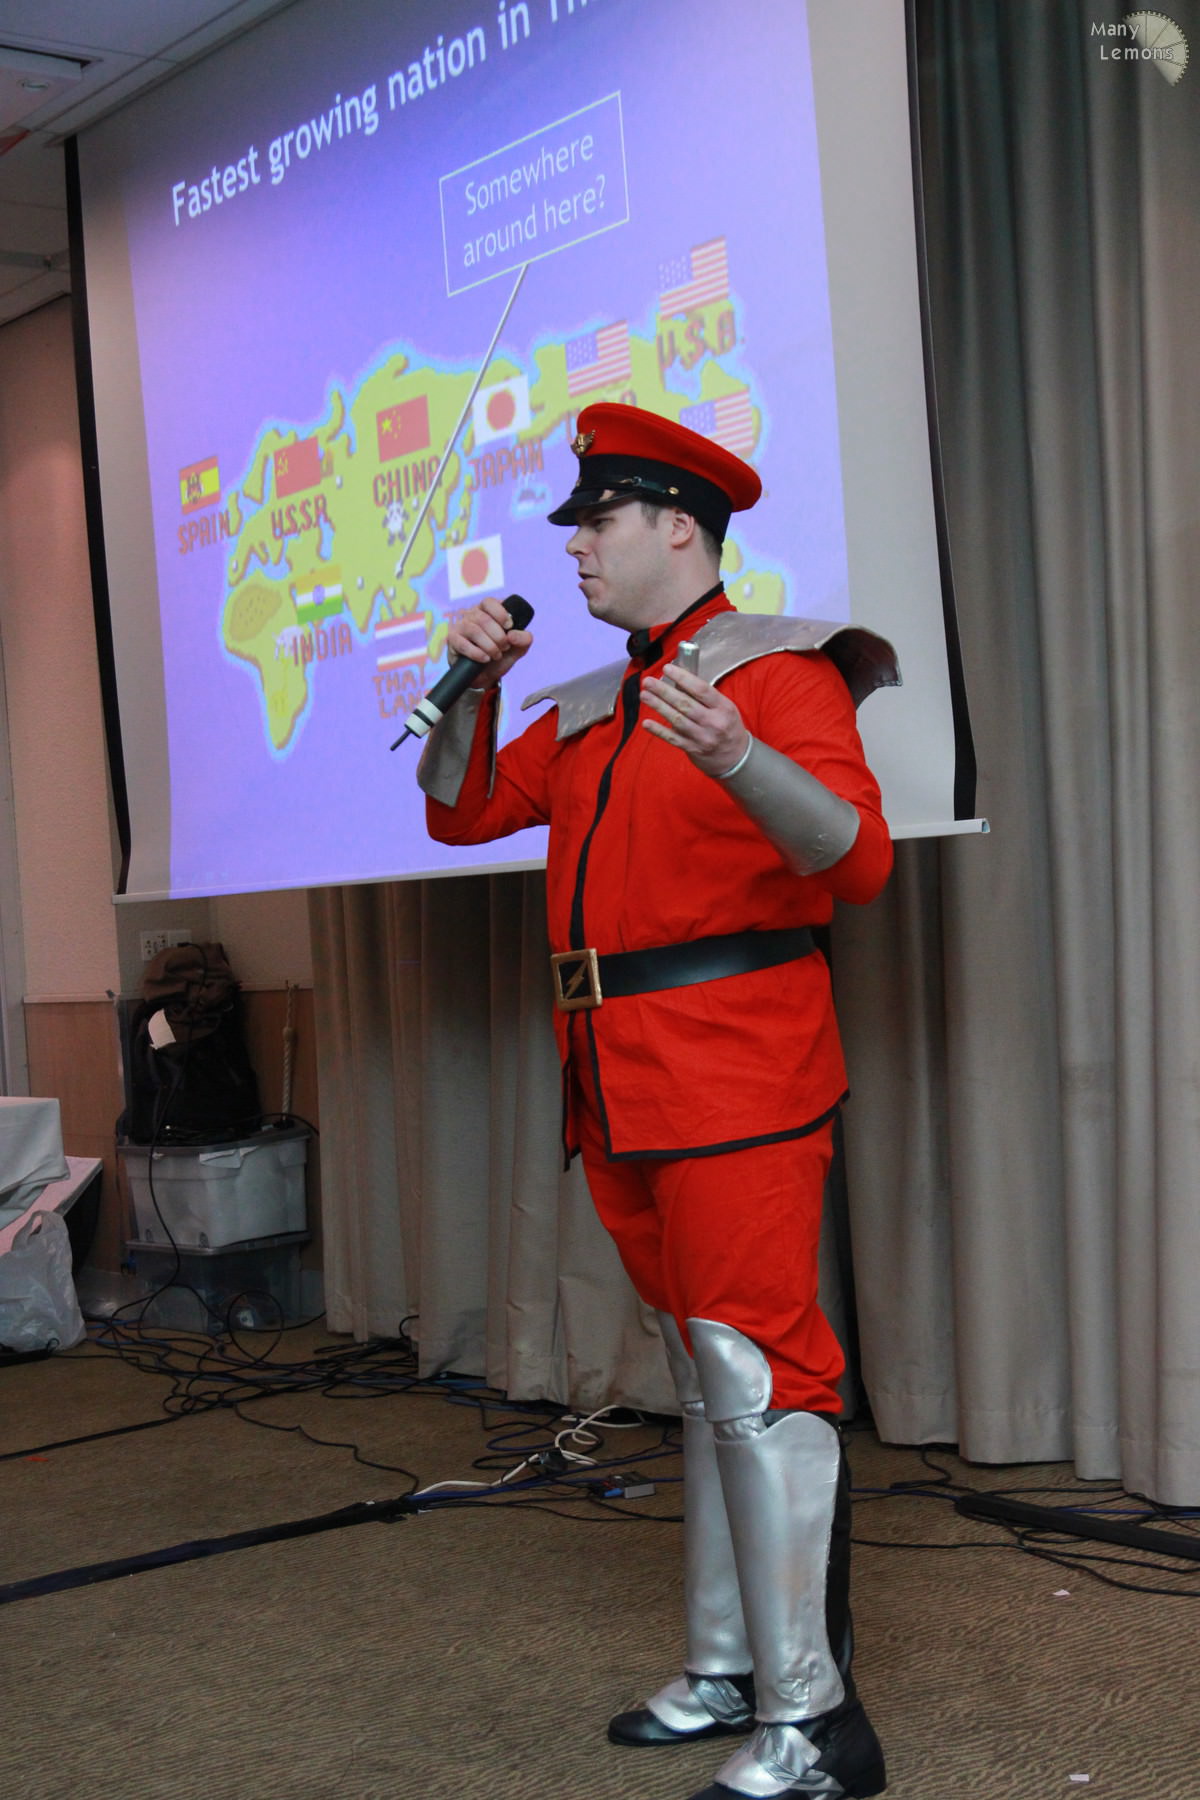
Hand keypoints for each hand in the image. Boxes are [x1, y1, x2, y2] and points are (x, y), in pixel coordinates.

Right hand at [446, 598, 533, 687]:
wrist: (486, 676)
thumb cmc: (501, 656)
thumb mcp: (518, 648)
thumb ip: (524, 639)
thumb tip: (512, 635)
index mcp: (488, 610)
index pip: (490, 602)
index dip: (501, 613)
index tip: (509, 627)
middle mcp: (472, 615)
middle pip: (483, 619)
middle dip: (498, 636)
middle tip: (505, 647)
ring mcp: (460, 627)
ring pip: (473, 630)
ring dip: (489, 645)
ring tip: (496, 655)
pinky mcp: (453, 640)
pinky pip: (463, 644)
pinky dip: (477, 653)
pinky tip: (485, 659)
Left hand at [641, 663, 749, 778]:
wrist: (735, 757)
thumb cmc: (727, 726)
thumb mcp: (723, 708)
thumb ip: (703, 697)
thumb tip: (678, 680)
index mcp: (723, 707)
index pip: (701, 689)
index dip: (683, 677)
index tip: (667, 668)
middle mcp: (713, 722)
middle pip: (685, 704)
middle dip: (664, 691)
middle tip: (648, 681)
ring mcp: (702, 737)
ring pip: (677, 720)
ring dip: (658, 706)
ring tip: (644, 695)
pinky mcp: (692, 749)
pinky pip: (673, 738)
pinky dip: (659, 730)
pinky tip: (646, 722)